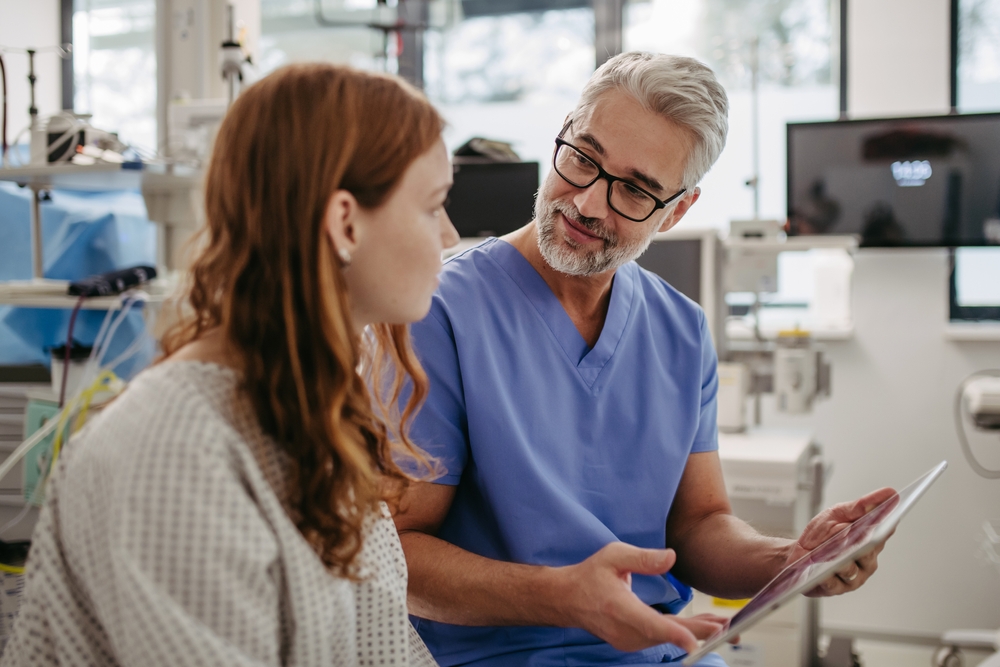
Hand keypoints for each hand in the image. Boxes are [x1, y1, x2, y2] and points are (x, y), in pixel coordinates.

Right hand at [558, 542, 718, 653]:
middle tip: (729, 628)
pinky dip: (684, 634)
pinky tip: (704, 628)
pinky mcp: (633, 642)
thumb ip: (642, 557)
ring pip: (668, 639)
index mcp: (620, 608)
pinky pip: (662, 639)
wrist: (567, 599)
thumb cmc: (590, 575)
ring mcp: (629, 640)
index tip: (695, 641)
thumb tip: (672, 557)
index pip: (651, 625)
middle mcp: (625, 630)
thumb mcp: (613, 555)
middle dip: (700, 632)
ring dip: (696, 633)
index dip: (675, 634)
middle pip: (668, 634)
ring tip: (724, 625)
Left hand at [786, 487, 897, 596]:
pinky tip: (822, 572)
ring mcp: (853, 576)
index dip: (889, 524)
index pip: (885, 531)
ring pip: (852, 570)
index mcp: (870, 540)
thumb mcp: (837, 514)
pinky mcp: (836, 588)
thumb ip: (860, 506)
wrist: (796, 555)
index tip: (892, 516)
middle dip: (862, 543)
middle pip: (869, 552)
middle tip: (860, 535)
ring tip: (833, 553)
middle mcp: (867, 560)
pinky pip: (834, 584)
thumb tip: (888, 493)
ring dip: (842, 561)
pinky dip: (828, 577)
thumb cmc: (821, 534)